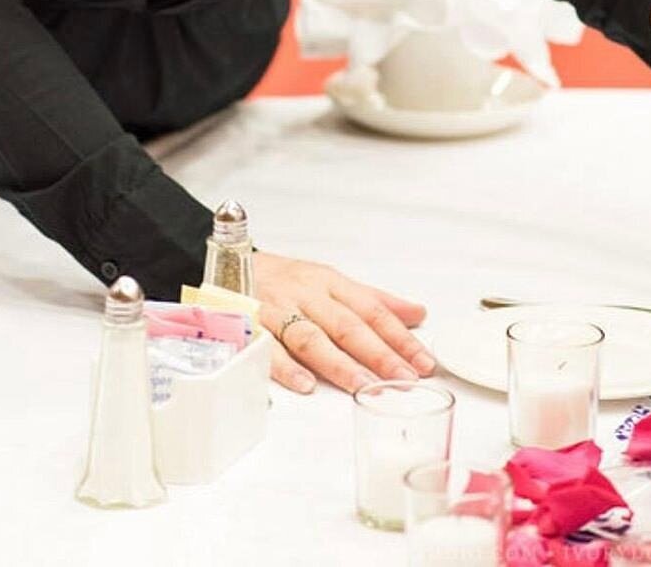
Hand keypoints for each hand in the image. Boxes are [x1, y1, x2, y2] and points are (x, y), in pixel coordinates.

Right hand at [252, 250, 433, 394]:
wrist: (228, 264)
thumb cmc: (284, 278)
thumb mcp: (330, 280)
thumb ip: (373, 299)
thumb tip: (417, 313)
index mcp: (329, 282)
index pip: (371, 310)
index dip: (399, 336)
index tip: (422, 362)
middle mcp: (306, 294)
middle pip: (346, 324)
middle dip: (378, 353)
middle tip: (403, 379)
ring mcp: (277, 309)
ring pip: (311, 336)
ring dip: (339, 364)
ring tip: (365, 387)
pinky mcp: (250, 324)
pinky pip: (269, 347)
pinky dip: (286, 366)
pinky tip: (306, 384)